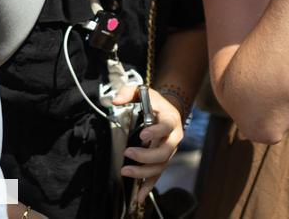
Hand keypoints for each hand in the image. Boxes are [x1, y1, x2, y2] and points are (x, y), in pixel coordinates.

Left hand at [112, 85, 183, 203]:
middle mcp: (173, 138)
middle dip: (146, 156)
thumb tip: (115, 101)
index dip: (157, 132)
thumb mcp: (142, 92)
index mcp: (170, 120)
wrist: (167, 111)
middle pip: (165, 152)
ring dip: (143, 172)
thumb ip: (128, 91)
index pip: (167, 127)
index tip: (143, 135)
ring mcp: (169, 151)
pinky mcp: (162, 161)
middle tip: (127, 153)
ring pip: (160, 167)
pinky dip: (148, 187)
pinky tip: (138, 197)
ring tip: (125, 170)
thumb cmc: (153, 102)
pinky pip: (157, 176)